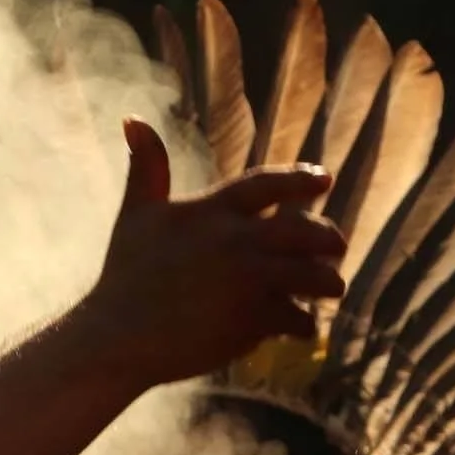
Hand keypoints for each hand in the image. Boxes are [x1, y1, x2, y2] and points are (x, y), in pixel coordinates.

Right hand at [82, 118, 346, 387]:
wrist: (117, 336)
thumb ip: (146, 166)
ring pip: (313, 276)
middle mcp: (235, 239)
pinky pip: (298, 318)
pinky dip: (303, 324)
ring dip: (327, 283)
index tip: (325, 179)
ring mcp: (248, 279)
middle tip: (337, 246)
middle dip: (329, 239)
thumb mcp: (136, 214)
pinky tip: (300, 327)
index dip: (301, 178)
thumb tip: (132, 118)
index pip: (268, 184)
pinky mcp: (253, 319)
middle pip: (306, 231)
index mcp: (210, 210)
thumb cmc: (125, 275)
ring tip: (331, 289)